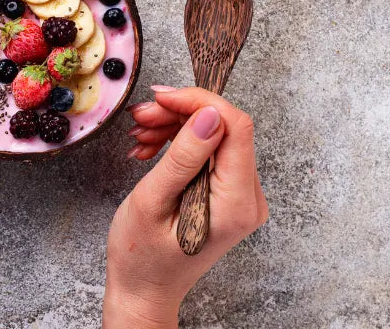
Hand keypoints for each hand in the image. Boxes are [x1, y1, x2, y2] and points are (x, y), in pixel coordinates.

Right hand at [102, 87, 268, 328]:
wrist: (143, 290)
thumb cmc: (142, 258)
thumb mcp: (153, 202)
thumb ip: (184, 157)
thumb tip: (208, 115)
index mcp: (236, 203)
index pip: (235, 127)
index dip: (199, 102)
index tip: (162, 98)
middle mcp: (248, 199)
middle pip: (225, 128)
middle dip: (180, 113)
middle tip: (141, 117)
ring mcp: (241, 197)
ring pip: (214, 135)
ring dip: (175, 126)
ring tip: (140, 136)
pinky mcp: (228, 194)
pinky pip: (209, 152)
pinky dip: (179, 143)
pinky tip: (151, 148)